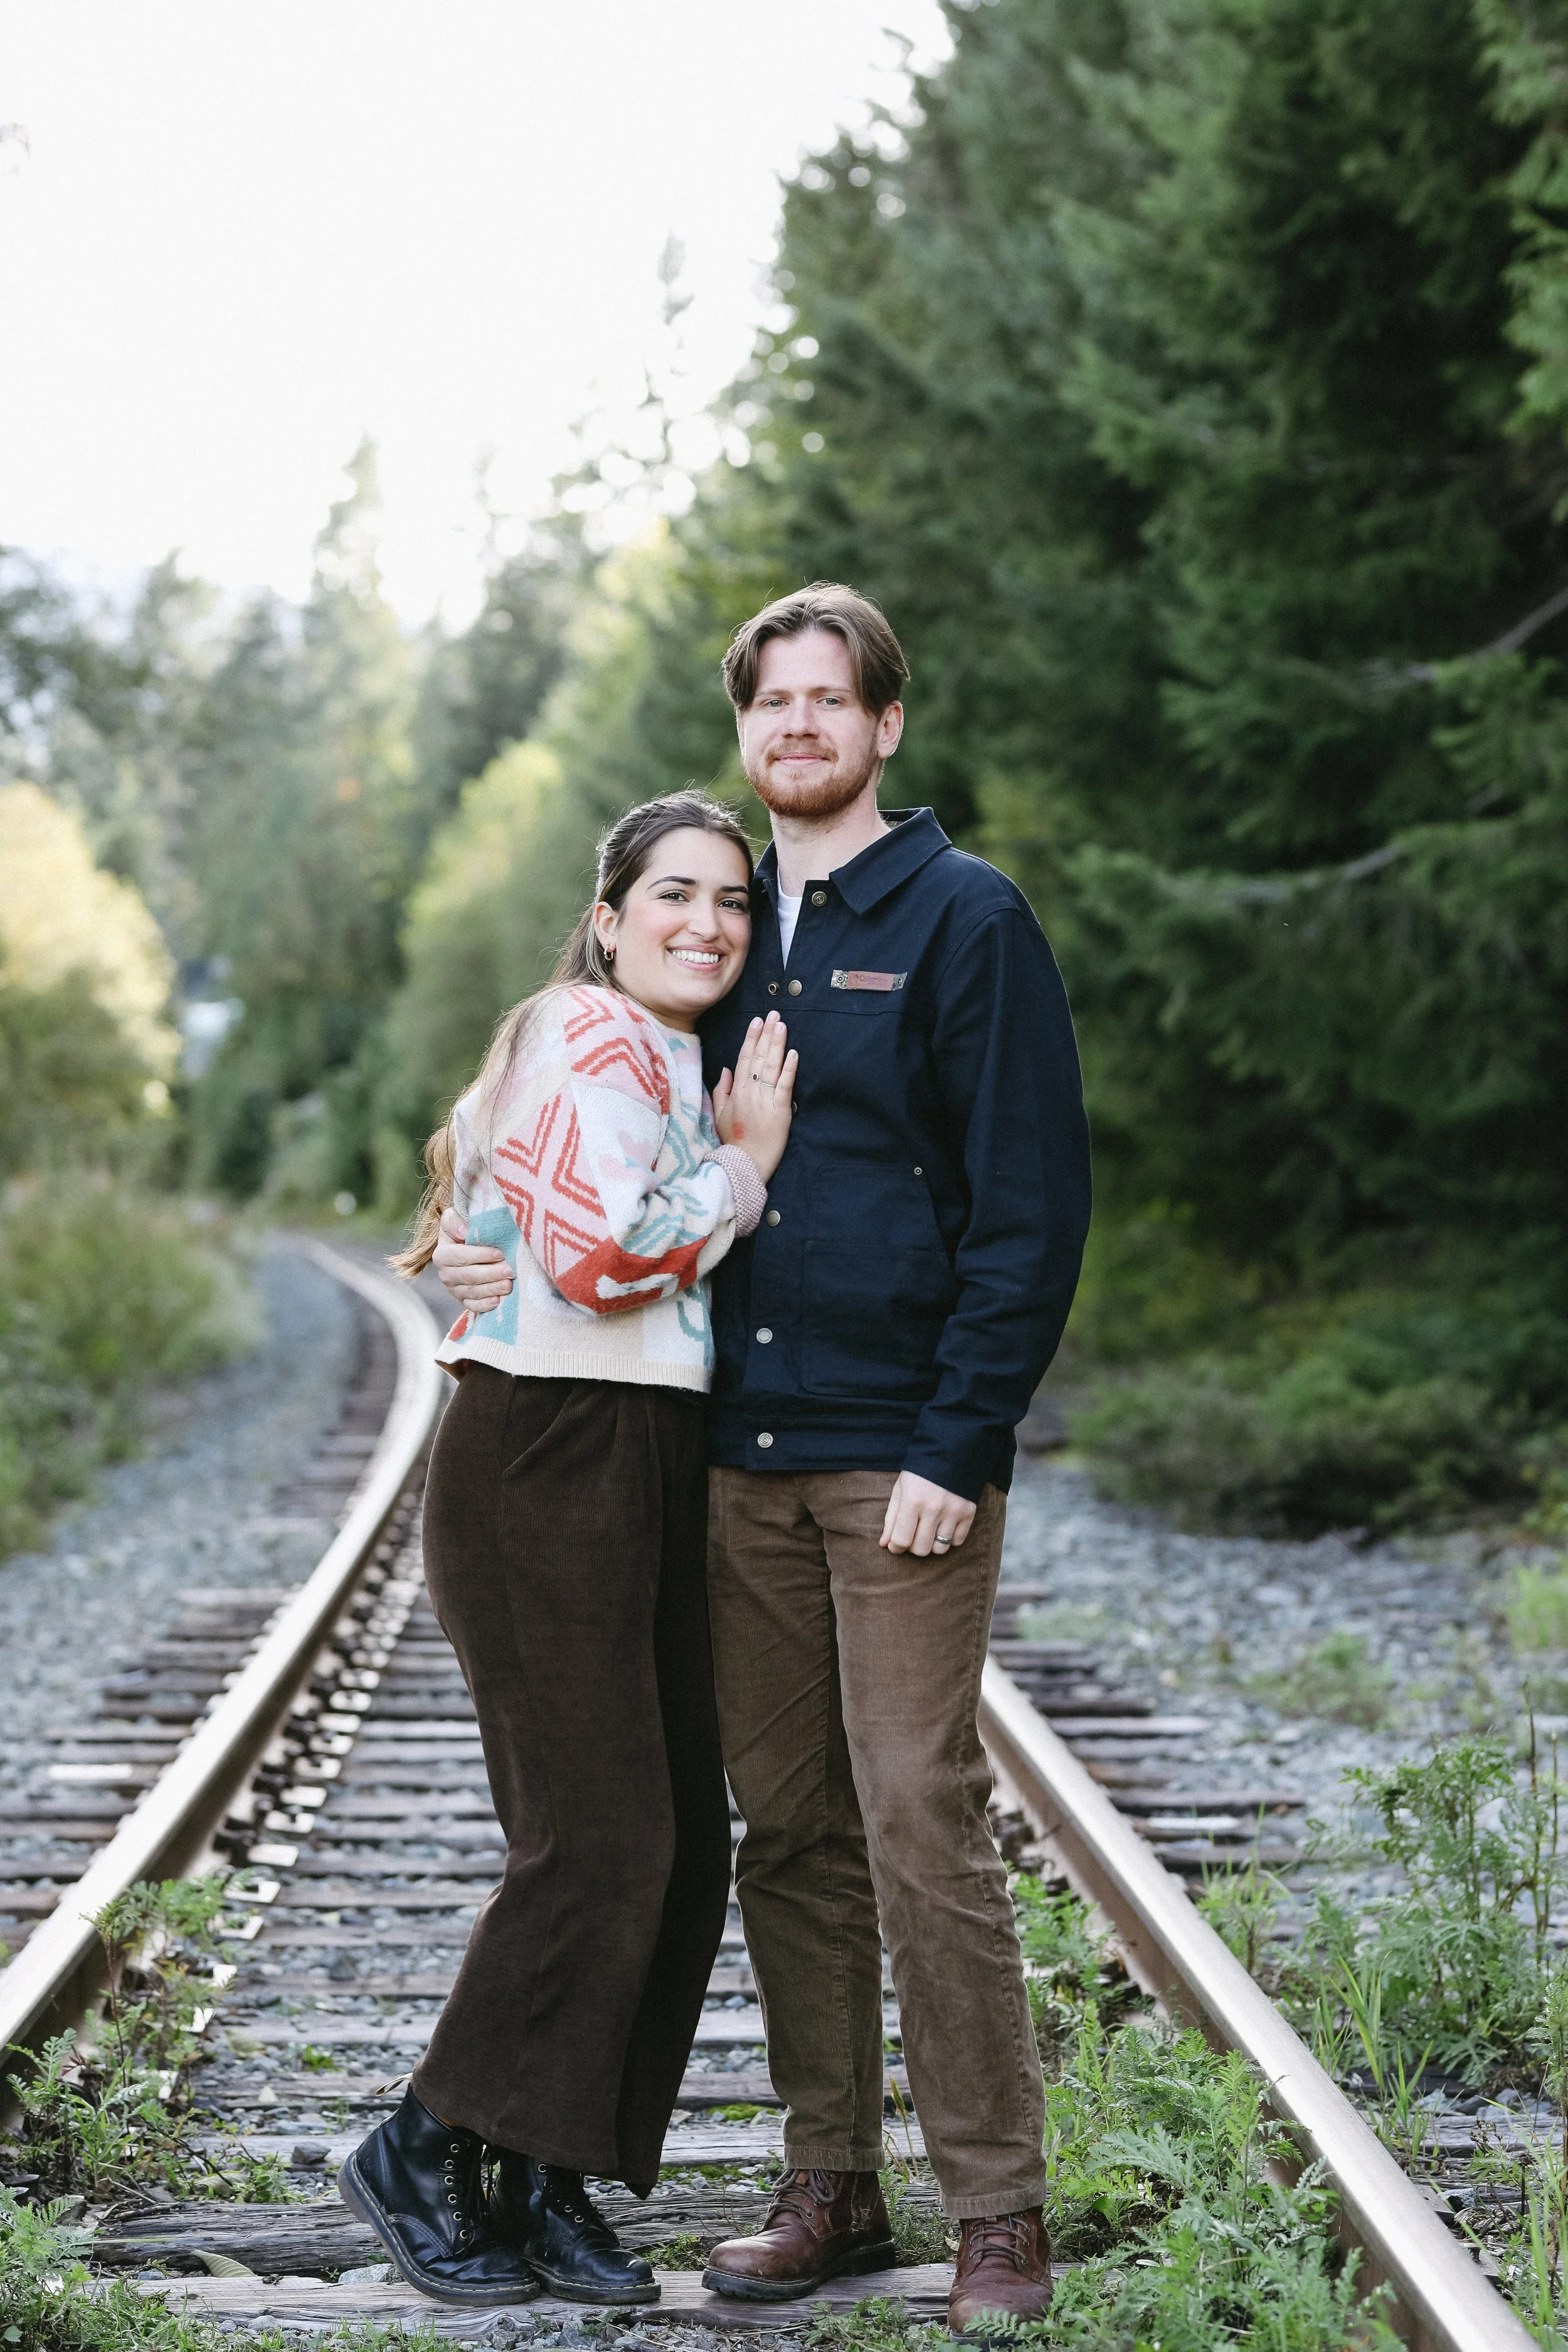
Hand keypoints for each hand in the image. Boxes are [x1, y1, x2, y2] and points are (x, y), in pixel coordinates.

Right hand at [433, 1204, 512, 1313]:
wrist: (465, 1245)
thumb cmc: (465, 1229)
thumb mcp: (455, 1217)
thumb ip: (454, 1220)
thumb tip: (464, 1232)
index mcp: (442, 1254)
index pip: (461, 1256)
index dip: (480, 1255)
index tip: (500, 1253)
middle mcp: (445, 1274)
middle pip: (469, 1276)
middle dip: (491, 1274)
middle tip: (510, 1271)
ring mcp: (454, 1289)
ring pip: (473, 1292)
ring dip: (492, 1289)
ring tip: (509, 1285)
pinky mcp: (463, 1300)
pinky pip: (473, 1306)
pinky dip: (486, 1305)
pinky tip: (499, 1301)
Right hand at [712, 1011, 798, 1185]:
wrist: (745, 1164)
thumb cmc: (733, 1141)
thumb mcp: (719, 1115)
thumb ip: (721, 1090)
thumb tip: (726, 1069)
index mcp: (736, 1092)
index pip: (744, 1059)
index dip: (751, 1039)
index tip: (757, 1021)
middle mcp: (749, 1092)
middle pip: (758, 1057)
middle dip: (766, 1034)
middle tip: (773, 1013)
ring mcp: (765, 1100)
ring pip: (771, 1066)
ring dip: (777, 1044)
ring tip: (782, 1025)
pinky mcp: (780, 1111)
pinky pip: (784, 1085)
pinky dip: (789, 1068)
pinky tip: (793, 1053)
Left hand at [880, 1471, 976, 1557]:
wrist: (949, 1452)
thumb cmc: (919, 1473)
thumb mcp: (900, 1490)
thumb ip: (891, 1519)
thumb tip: (885, 1545)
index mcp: (912, 1501)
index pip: (901, 1540)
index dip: (896, 1547)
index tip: (896, 1545)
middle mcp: (933, 1508)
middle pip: (921, 1549)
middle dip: (913, 1547)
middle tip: (913, 1535)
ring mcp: (953, 1511)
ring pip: (940, 1549)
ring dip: (932, 1544)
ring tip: (929, 1531)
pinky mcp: (968, 1512)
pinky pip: (957, 1541)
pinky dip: (949, 1538)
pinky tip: (944, 1526)